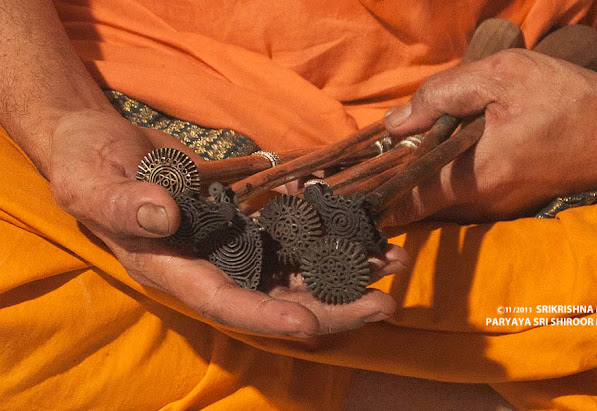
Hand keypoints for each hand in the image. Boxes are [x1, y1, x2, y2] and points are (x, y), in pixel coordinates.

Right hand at [49, 109, 407, 335]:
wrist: (105, 147)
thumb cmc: (88, 166)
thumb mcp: (92, 183)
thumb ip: (124, 204)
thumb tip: (163, 214)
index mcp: (174, 269)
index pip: (224, 302)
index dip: (266, 316)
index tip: (309, 322)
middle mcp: (212, 264)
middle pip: (276, 298)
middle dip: (331, 305)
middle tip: (385, 303)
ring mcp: (233, 243)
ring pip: (295, 268)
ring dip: (344, 268)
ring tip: (394, 260)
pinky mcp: (247, 218)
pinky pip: (292, 230)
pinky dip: (327, 228)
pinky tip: (364, 222)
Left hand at [383, 49, 596, 224]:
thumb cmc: (566, 99)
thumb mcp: (502, 76)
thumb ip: (441, 95)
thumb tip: (395, 122)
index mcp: (472, 177)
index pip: (405, 201)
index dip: (372, 200)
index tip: (345, 199)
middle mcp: (479, 204)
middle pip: (417, 204)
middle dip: (390, 187)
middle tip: (368, 168)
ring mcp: (494, 209)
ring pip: (437, 203)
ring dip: (416, 183)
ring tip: (401, 159)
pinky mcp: (506, 204)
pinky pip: (460, 199)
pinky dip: (441, 183)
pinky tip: (442, 158)